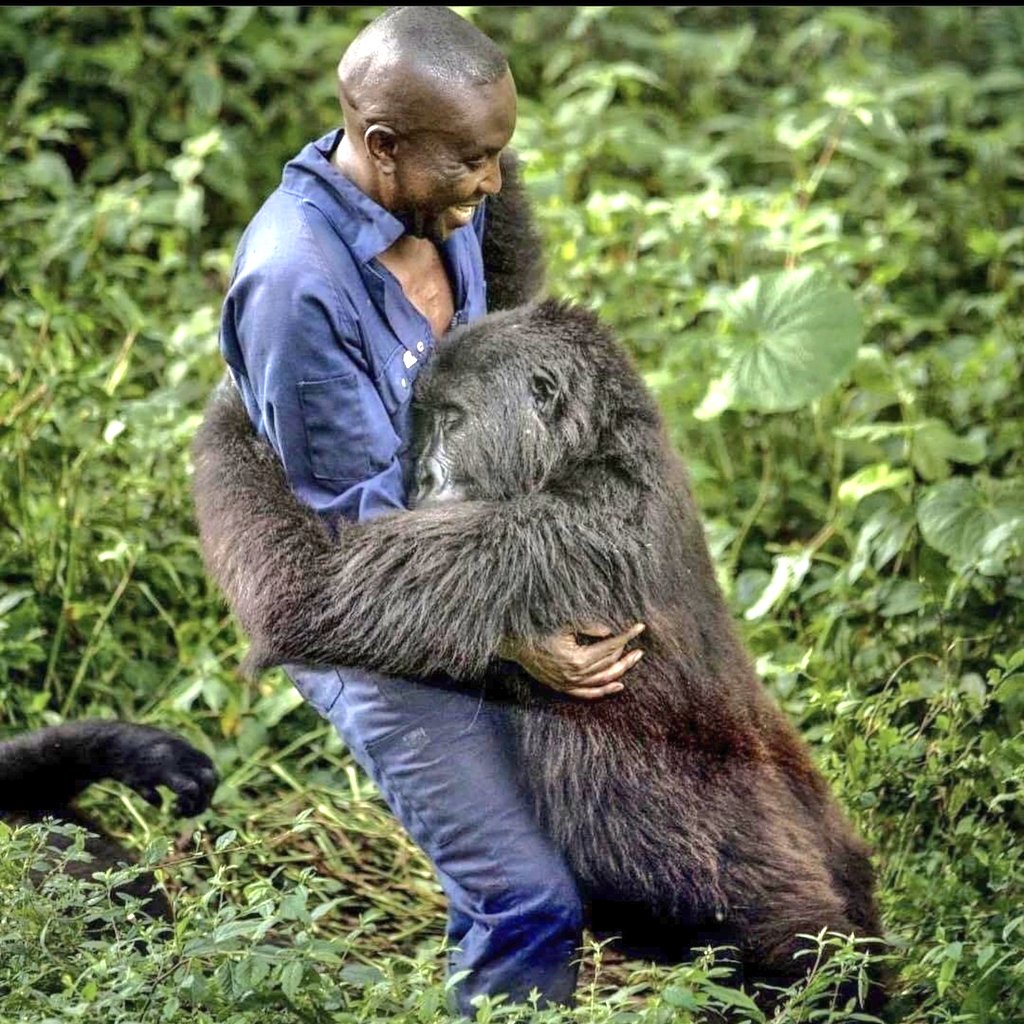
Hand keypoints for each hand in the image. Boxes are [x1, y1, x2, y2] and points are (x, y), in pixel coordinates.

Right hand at [500, 622, 644, 699]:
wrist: (517, 645)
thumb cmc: (540, 630)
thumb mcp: (564, 624)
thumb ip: (588, 626)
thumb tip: (609, 631)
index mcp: (577, 659)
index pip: (610, 647)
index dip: (626, 636)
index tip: (639, 628)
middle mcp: (575, 675)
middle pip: (609, 665)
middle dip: (627, 655)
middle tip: (640, 648)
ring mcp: (569, 683)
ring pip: (603, 680)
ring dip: (621, 670)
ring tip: (634, 660)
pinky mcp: (563, 687)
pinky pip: (588, 693)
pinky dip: (604, 691)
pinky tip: (618, 686)